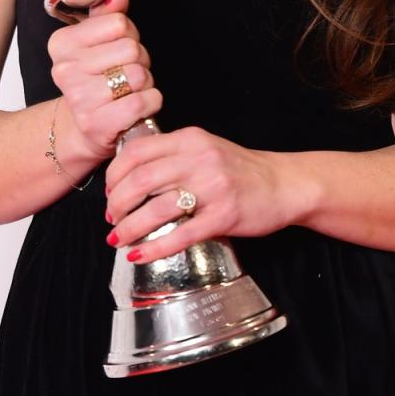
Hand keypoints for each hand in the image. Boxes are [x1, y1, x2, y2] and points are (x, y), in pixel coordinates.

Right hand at [46, 0, 162, 167]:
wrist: (85, 128)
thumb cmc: (95, 81)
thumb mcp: (95, 43)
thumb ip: (106, 16)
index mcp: (62, 44)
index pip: (118, 22)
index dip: (129, 34)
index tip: (118, 48)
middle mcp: (65, 70)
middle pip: (131, 48)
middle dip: (140, 59)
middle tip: (128, 70)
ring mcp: (79, 99)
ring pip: (138, 75)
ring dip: (145, 82)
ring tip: (131, 89)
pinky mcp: (97, 124)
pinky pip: (142, 102)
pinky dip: (150, 102)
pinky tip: (139, 105)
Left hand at [103, 125, 293, 261]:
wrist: (285, 184)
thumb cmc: (241, 170)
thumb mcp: (205, 148)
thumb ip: (172, 155)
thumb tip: (130, 176)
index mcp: (190, 139)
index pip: (136, 152)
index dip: (114, 175)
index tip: (108, 192)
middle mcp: (199, 159)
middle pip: (140, 180)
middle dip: (117, 204)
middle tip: (112, 219)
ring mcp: (213, 188)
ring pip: (156, 209)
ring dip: (130, 228)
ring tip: (120, 239)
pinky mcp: (225, 216)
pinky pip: (181, 235)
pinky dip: (155, 248)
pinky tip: (140, 256)